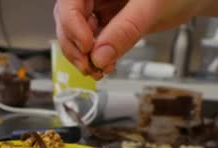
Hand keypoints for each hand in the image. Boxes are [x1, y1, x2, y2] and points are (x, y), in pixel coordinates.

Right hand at [54, 0, 209, 78]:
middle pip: (67, 19)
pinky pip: (93, 42)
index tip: (88, 47)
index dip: (73, 26)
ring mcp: (98, 7)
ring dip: (84, 56)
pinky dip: (96, 58)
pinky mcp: (106, 23)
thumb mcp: (151, 7)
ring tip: (99, 70)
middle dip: (75, 46)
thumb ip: (125, 30)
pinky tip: (106, 66)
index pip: (69, 3)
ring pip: (76, 33)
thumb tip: (100, 56)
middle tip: (89, 66)